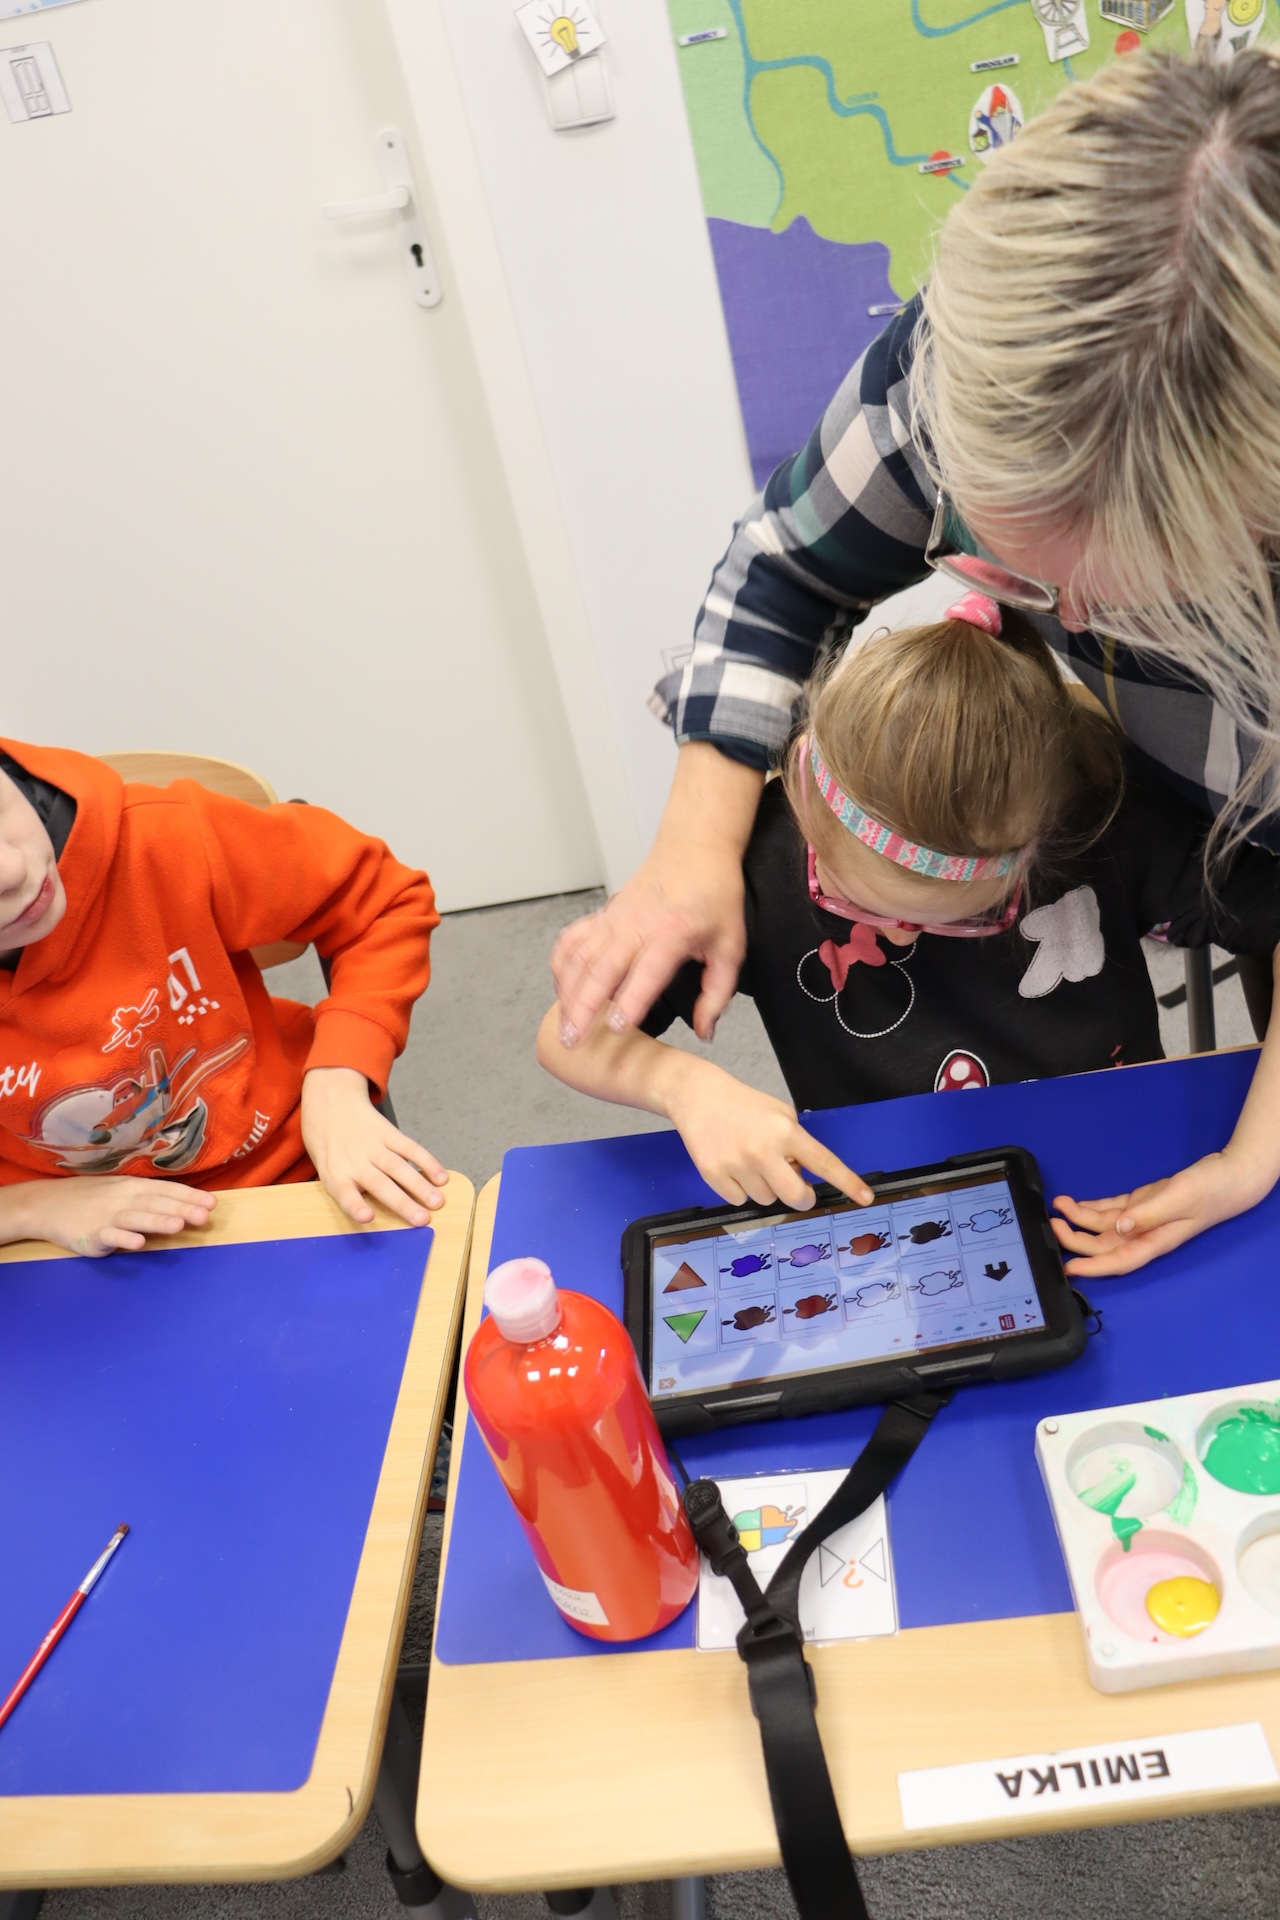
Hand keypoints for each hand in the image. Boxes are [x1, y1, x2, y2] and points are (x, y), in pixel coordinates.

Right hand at [1, 1176, 215, 1255]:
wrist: (47, 1204)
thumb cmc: (90, 1198)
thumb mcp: (120, 1191)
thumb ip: (148, 1198)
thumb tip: (182, 1206)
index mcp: (132, 1187)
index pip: (166, 1190)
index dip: (189, 1196)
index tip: (212, 1203)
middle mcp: (122, 1199)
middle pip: (156, 1204)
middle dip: (182, 1209)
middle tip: (205, 1216)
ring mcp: (106, 1216)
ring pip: (136, 1218)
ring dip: (158, 1221)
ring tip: (179, 1225)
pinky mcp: (91, 1234)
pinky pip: (109, 1236)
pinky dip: (123, 1238)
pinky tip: (138, 1243)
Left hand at [301, 1066, 447, 1226]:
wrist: (329, 1102)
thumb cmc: (327, 1145)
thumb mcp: (326, 1169)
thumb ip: (348, 1188)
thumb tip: (376, 1212)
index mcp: (335, 1175)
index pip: (345, 1194)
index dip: (355, 1206)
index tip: (367, 1217)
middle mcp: (354, 1161)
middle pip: (381, 1184)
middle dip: (403, 1203)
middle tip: (423, 1220)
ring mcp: (373, 1145)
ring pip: (398, 1167)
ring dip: (420, 1186)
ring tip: (437, 1201)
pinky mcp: (387, 1132)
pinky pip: (409, 1148)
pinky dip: (426, 1161)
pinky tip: (440, 1176)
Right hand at [552, 743, 761, 1044]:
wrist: (695, 849)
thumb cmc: (714, 894)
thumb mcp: (730, 946)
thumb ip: (717, 993)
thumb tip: (704, 1030)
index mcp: (672, 933)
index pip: (646, 974)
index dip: (630, 1002)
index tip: (616, 1029)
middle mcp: (636, 925)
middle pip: (600, 970)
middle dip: (583, 1008)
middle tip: (573, 1040)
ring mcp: (614, 919)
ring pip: (579, 958)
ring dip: (567, 993)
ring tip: (564, 1025)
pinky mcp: (603, 914)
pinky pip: (572, 940)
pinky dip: (561, 964)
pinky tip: (562, 988)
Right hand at [663, 1061, 871, 1209]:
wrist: (698, 1096)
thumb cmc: (743, 1105)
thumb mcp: (780, 1113)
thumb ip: (796, 1143)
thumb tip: (803, 1177)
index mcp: (785, 1131)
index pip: (824, 1162)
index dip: (848, 1182)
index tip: (866, 1197)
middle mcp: (763, 1149)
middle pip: (795, 1196)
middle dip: (801, 1197)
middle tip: (796, 1188)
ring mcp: (737, 1164)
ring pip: (766, 1199)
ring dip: (765, 1187)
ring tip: (752, 1161)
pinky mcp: (714, 1174)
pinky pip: (739, 1201)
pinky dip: (739, 1189)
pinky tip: (733, 1165)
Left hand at [1052, 1150, 1270, 1276]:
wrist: (1230, 1175)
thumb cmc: (1211, 1190)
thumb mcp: (1180, 1199)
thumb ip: (1149, 1214)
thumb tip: (1121, 1227)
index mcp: (1155, 1239)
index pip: (1118, 1260)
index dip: (1093, 1268)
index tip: (1068, 1269)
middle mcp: (1144, 1233)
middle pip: (1103, 1245)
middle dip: (1076, 1238)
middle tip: (1053, 1223)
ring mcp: (1142, 1218)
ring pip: (1103, 1226)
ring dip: (1080, 1219)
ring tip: (1059, 1205)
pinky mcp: (1142, 1203)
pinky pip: (1110, 1210)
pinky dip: (1092, 1208)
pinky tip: (1075, 1204)